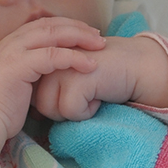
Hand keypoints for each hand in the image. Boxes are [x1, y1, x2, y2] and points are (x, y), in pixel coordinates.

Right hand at [0, 17, 104, 156]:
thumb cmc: (3, 109)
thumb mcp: (20, 81)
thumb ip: (34, 69)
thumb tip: (56, 68)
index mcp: (10, 43)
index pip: (44, 24)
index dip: (68, 26)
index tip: (88, 35)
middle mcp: (10, 42)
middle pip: (51, 24)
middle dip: (78, 28)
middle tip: (99, 37)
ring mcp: (12, 51)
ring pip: (53, 35)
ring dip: (80, 38)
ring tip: (100, 46)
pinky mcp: (17, 65)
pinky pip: (52, 56)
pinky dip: (74, 58)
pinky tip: (90, 65)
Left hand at [32, 35, 167, 121]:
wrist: (136, 65)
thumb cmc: (103, 74)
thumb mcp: (69, 77)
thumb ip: (48, 86)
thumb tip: (31, 111)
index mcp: (45, 56)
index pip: (32, 96)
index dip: (54, 103)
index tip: (76, 92)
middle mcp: (48, 59)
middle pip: (39, 105)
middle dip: (62, 110)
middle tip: (85, 94)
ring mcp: (61, 67)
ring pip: (50, 110)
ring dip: (73, 111)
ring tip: (91, 93)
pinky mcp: (75, 78)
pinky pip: (70, 112)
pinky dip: (87, 112)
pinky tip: (99, 95)